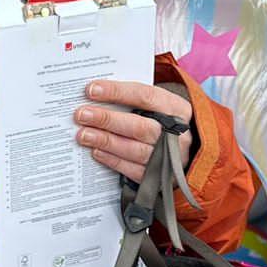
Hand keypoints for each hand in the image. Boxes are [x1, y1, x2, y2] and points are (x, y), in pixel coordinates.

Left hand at [74, 80, 195, 185]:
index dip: (117, 92)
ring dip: (106, 141)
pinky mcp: (159, 177)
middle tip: (82, 114)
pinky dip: (112, 160)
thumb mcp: (159, 107)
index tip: (91, 90)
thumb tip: (96, 94)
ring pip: (134, 150)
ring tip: (83, 134)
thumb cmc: (162, 122)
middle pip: (139, 126)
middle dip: (107, 119)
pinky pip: (132, 169)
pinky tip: (96, 151)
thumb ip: (134, 100)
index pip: (145, 96)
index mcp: (177, 108)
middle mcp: (177, 134)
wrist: (184, 153)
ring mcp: (170, 157)